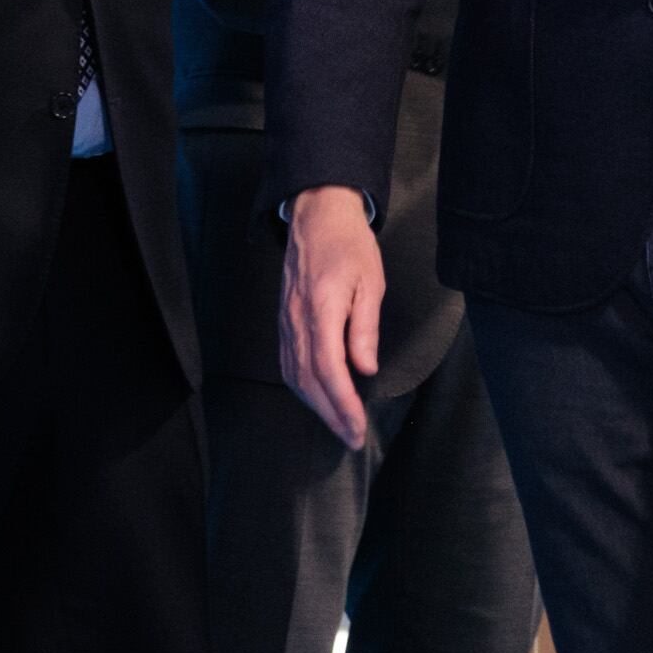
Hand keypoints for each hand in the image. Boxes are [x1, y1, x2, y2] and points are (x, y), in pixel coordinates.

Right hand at [281, 187, 384, 451]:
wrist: (317, 214)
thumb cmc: (349, 245)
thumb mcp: (370, 282)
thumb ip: (365, 328)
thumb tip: (365, 369)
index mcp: (321, 309)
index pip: (328, 368)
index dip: (342, 403)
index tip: (357, 427)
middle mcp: (297, 319)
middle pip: (308, 379)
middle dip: (330, 414)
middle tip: (351, 438)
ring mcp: (285, 320)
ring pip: (293, 374)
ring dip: (315, 405)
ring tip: (337, 425)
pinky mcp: (283, 319)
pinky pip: (286, 361)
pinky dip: (300, 386)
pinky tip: (315, 397)